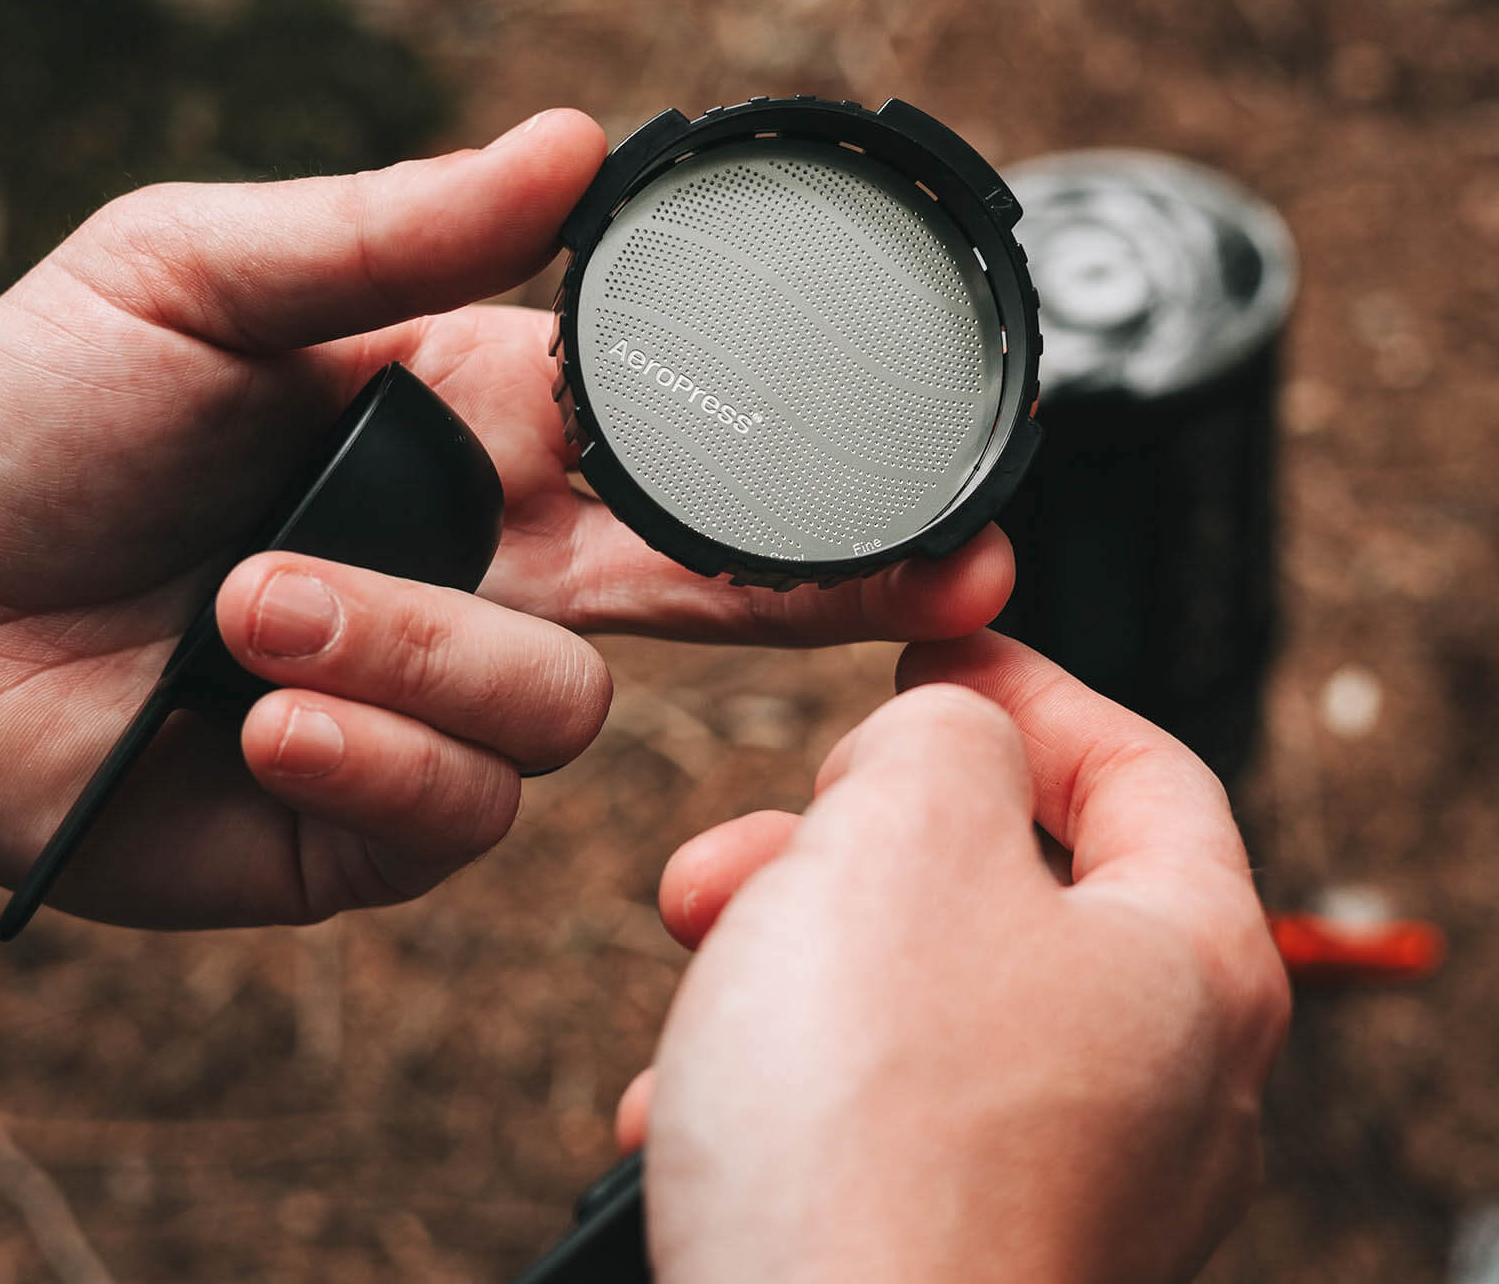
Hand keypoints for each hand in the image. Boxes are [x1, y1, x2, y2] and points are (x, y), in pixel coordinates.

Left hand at [0, 110, 1013, 930]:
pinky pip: (457, 815)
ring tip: (252, 605)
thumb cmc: (31, 420)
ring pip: (560, 713)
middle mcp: (489, 574)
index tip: (921, 462)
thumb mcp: (199, 272)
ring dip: (413, 650)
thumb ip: (396, 226)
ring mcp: (439, 704)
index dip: (806, 463)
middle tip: (960, 584)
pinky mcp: (375, 824)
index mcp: (476, 436)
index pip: (683, 448)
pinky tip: (254, 714)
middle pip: (713, 600)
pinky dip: (363, 756)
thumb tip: (574, 137)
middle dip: (836, 594)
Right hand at [618, 631, 1288, 1282]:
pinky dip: (779, 1069)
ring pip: (916, 992)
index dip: (1030, 689)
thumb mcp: (907, 828)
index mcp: (1188, 966)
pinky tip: (688, 1097)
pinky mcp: (959, 1246)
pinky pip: (870, 1109)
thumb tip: (943, 740)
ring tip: (702, 960)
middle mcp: (1152, 1086)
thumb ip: (945, 731)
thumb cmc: (878, 1142)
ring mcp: (1060, 1181)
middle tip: (764, 831)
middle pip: (1004, 883)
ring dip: (790, 947)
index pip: (1142, 769)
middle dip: (855, 835)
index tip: (937, 652)